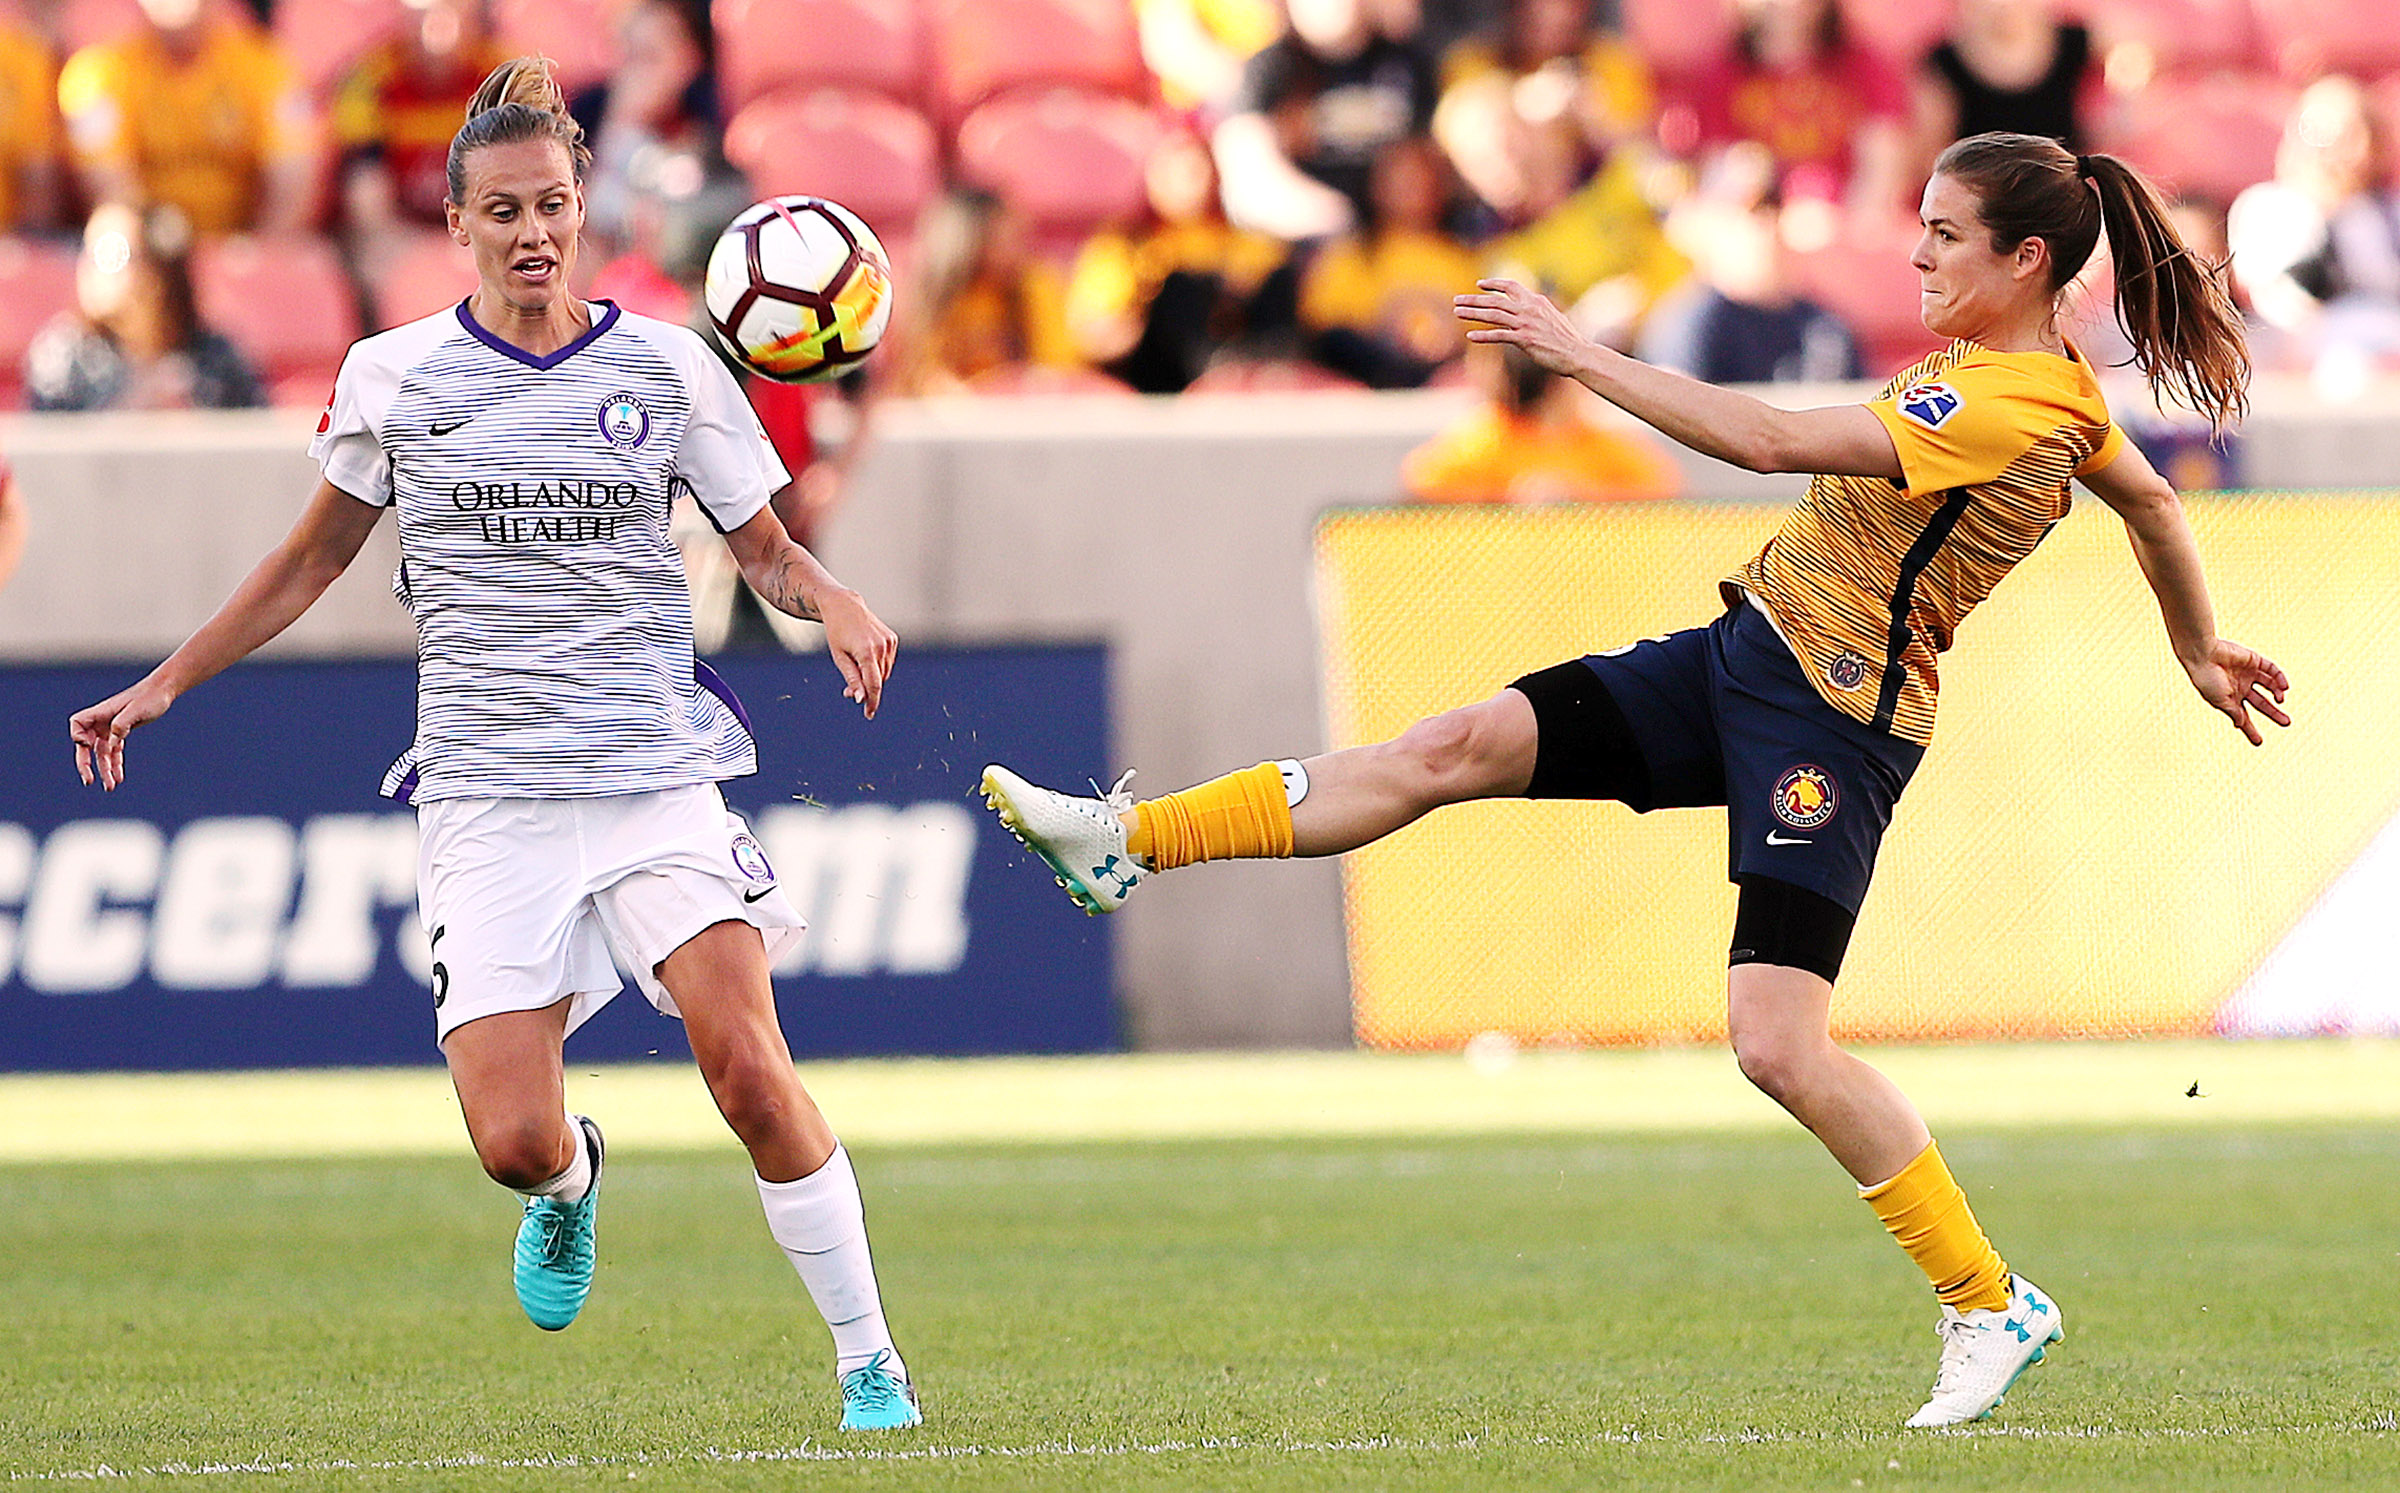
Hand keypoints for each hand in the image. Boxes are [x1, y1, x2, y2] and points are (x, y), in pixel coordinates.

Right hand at [70, 677, 174, 788]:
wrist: (163, 692)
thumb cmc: (149, 698)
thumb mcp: (136, 711)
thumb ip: (121, 725)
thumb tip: (112, 740)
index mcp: (101, 712)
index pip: (77, 723)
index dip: (78, 735)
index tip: (88, 743)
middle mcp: (102, 721)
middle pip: (85, 745)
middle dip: (85, 764)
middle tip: (88, 781)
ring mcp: (111, 728)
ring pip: (102, 753)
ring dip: (105, 770)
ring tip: (110, 787)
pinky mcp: (122, 733)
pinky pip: (115, 752)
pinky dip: (116, 765)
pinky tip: (119, 778)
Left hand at [818, 587, 897, 719]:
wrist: (844, 606)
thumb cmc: (837, 632)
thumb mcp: (839, 657)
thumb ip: (852, 679)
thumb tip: (861, 699)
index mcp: (866, 652)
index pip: (874, 685)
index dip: (872, 701)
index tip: (869, 714)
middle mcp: (882, 647)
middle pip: (878, 680)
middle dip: (866, 689)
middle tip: (848, 692)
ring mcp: (889, 642)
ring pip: (884, 672)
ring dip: (872, 678)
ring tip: (854, 670)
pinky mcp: (892, 639)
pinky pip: (887, 662)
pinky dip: (877, 666)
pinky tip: (864, 656)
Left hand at [1454, 278, 1591, 378]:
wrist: (1577, 353)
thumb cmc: (1565, 338)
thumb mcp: (1551, 316)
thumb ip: (1535, 310)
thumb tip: (1525, 306)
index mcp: (1536, 300)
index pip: (1511, 285)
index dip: (1494, 284)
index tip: (1479, 284)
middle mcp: (1529, 309)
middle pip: (1496, 300)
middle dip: (1474, 299)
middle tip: (1457, 300)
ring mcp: (1526, 324)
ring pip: (1493, 315)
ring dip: (1473, 313)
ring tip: (1458, 313)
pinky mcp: (1525, 340)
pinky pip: (1499, 336)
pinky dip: (1483, 336)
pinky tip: (1470, 337)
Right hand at [2185, 639, 2290, 745]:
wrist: (2203, 654)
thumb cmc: (2206, 678)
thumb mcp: (2220, 701)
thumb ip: (2233, 712)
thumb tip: (2241, 724)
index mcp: (2230, 699)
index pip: (2243, 717)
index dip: (2250, 729)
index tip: (2259, 742)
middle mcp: (2241, 687)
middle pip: (2262, 703)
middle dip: (2274, 713)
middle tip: (2286, 722)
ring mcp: (2248, 674)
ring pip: (2270, 686)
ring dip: (2278, 694)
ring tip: (2280, 700)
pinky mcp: (2254, 661)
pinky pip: (2272, 670)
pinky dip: (2280, 678)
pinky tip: (2283, 686)